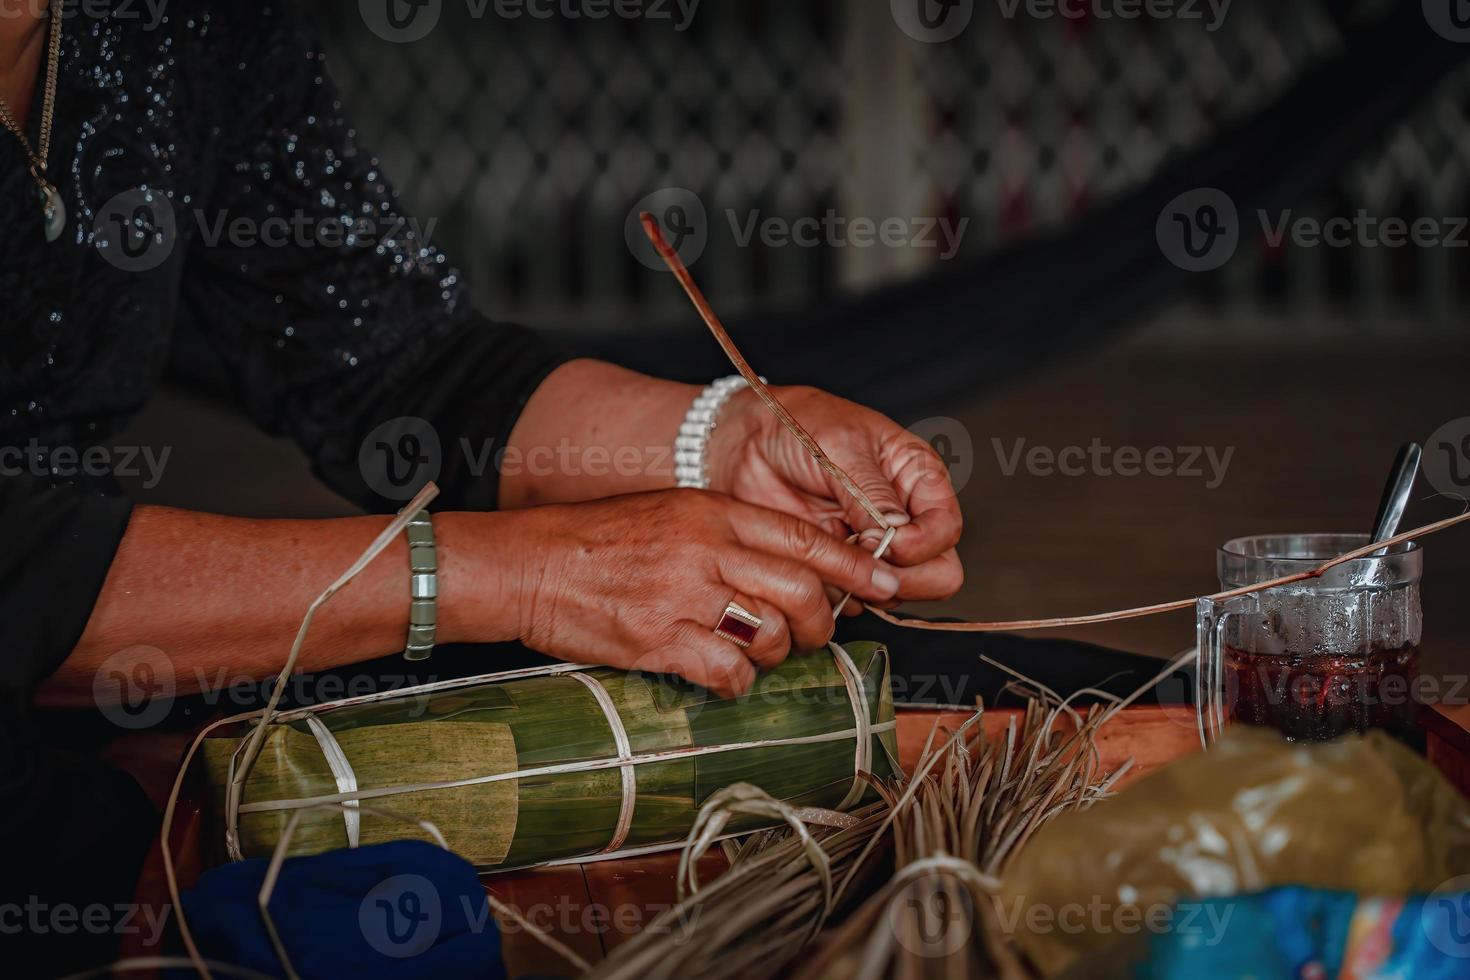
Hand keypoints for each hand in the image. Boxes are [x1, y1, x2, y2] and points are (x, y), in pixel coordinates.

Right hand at [497, 489, 903, 695]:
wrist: (528, 565)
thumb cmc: (597, 542)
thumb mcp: (670, 514)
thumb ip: (726, 534)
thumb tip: (786, 567)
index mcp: (713, 512)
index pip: (804, 537)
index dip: (855, 565)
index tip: (889, 584)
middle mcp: (706, 549)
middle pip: (803, 589)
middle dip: (822, 623)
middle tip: (813, 637)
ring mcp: (683, 595)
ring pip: (772, 633)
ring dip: (778, 655)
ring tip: (758, 655)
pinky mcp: (659, 640)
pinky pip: (728, 671)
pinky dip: (738, 683)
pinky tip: (724, 678)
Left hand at [707, 386, 962, 609]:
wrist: (744, 441)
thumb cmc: (796, 426)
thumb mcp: (839, 446)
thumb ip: (871, 496)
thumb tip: (895, 539)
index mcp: (917, 479)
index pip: (946, 530)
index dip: (923, 546)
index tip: (888, 544)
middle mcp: (904, 518)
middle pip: (937, 573)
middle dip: (901, 576)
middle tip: (860, 559)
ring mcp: (872, 548)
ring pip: (894, 594)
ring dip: (861, 585)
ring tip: (825, 552)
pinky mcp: (838, 568)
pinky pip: (850, 600)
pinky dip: (831, 591)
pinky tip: (807, 561)